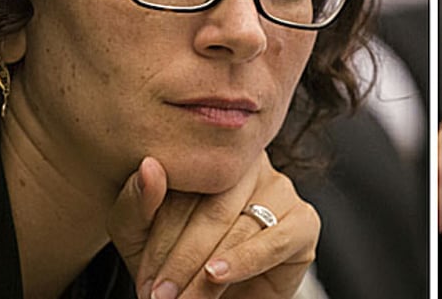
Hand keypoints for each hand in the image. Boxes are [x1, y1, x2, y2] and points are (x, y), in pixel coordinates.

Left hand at [108, 152, 319, 298]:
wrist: (224, 297)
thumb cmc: (179, 259)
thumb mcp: (143, 236)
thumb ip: (137, 203)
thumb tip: (150, 167)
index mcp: (210, 156)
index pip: (184, 189)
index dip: (159, 237)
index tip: (143, 279)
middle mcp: (250, 165)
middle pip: (212, 208)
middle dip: (182, 259)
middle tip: (159, 296)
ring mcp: (281, 188)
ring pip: (241, 226)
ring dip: (206, 272)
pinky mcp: (304, 220)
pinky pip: (276, 238)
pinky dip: (246, 260)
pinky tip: (219, 275)